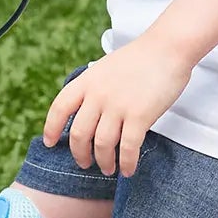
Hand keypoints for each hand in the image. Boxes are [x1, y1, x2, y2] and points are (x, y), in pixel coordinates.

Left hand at [45, 36, 193, 176]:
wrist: (168, 48)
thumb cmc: (142, 57)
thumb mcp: (106, 68)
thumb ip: (94, 88)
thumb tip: (89, 112)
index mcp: (87, 81)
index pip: (60, 108)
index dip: (51, 129)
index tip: (50, 143)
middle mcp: (98, 95)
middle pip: (79, 134)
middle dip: (80, 154)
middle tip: (85, 163)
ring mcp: (117, 106)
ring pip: (102, 145)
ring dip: (103, 161)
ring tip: (108, 168)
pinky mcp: (139, 115)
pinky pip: (128, 148)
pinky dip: (126, 163)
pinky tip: (128, 169)